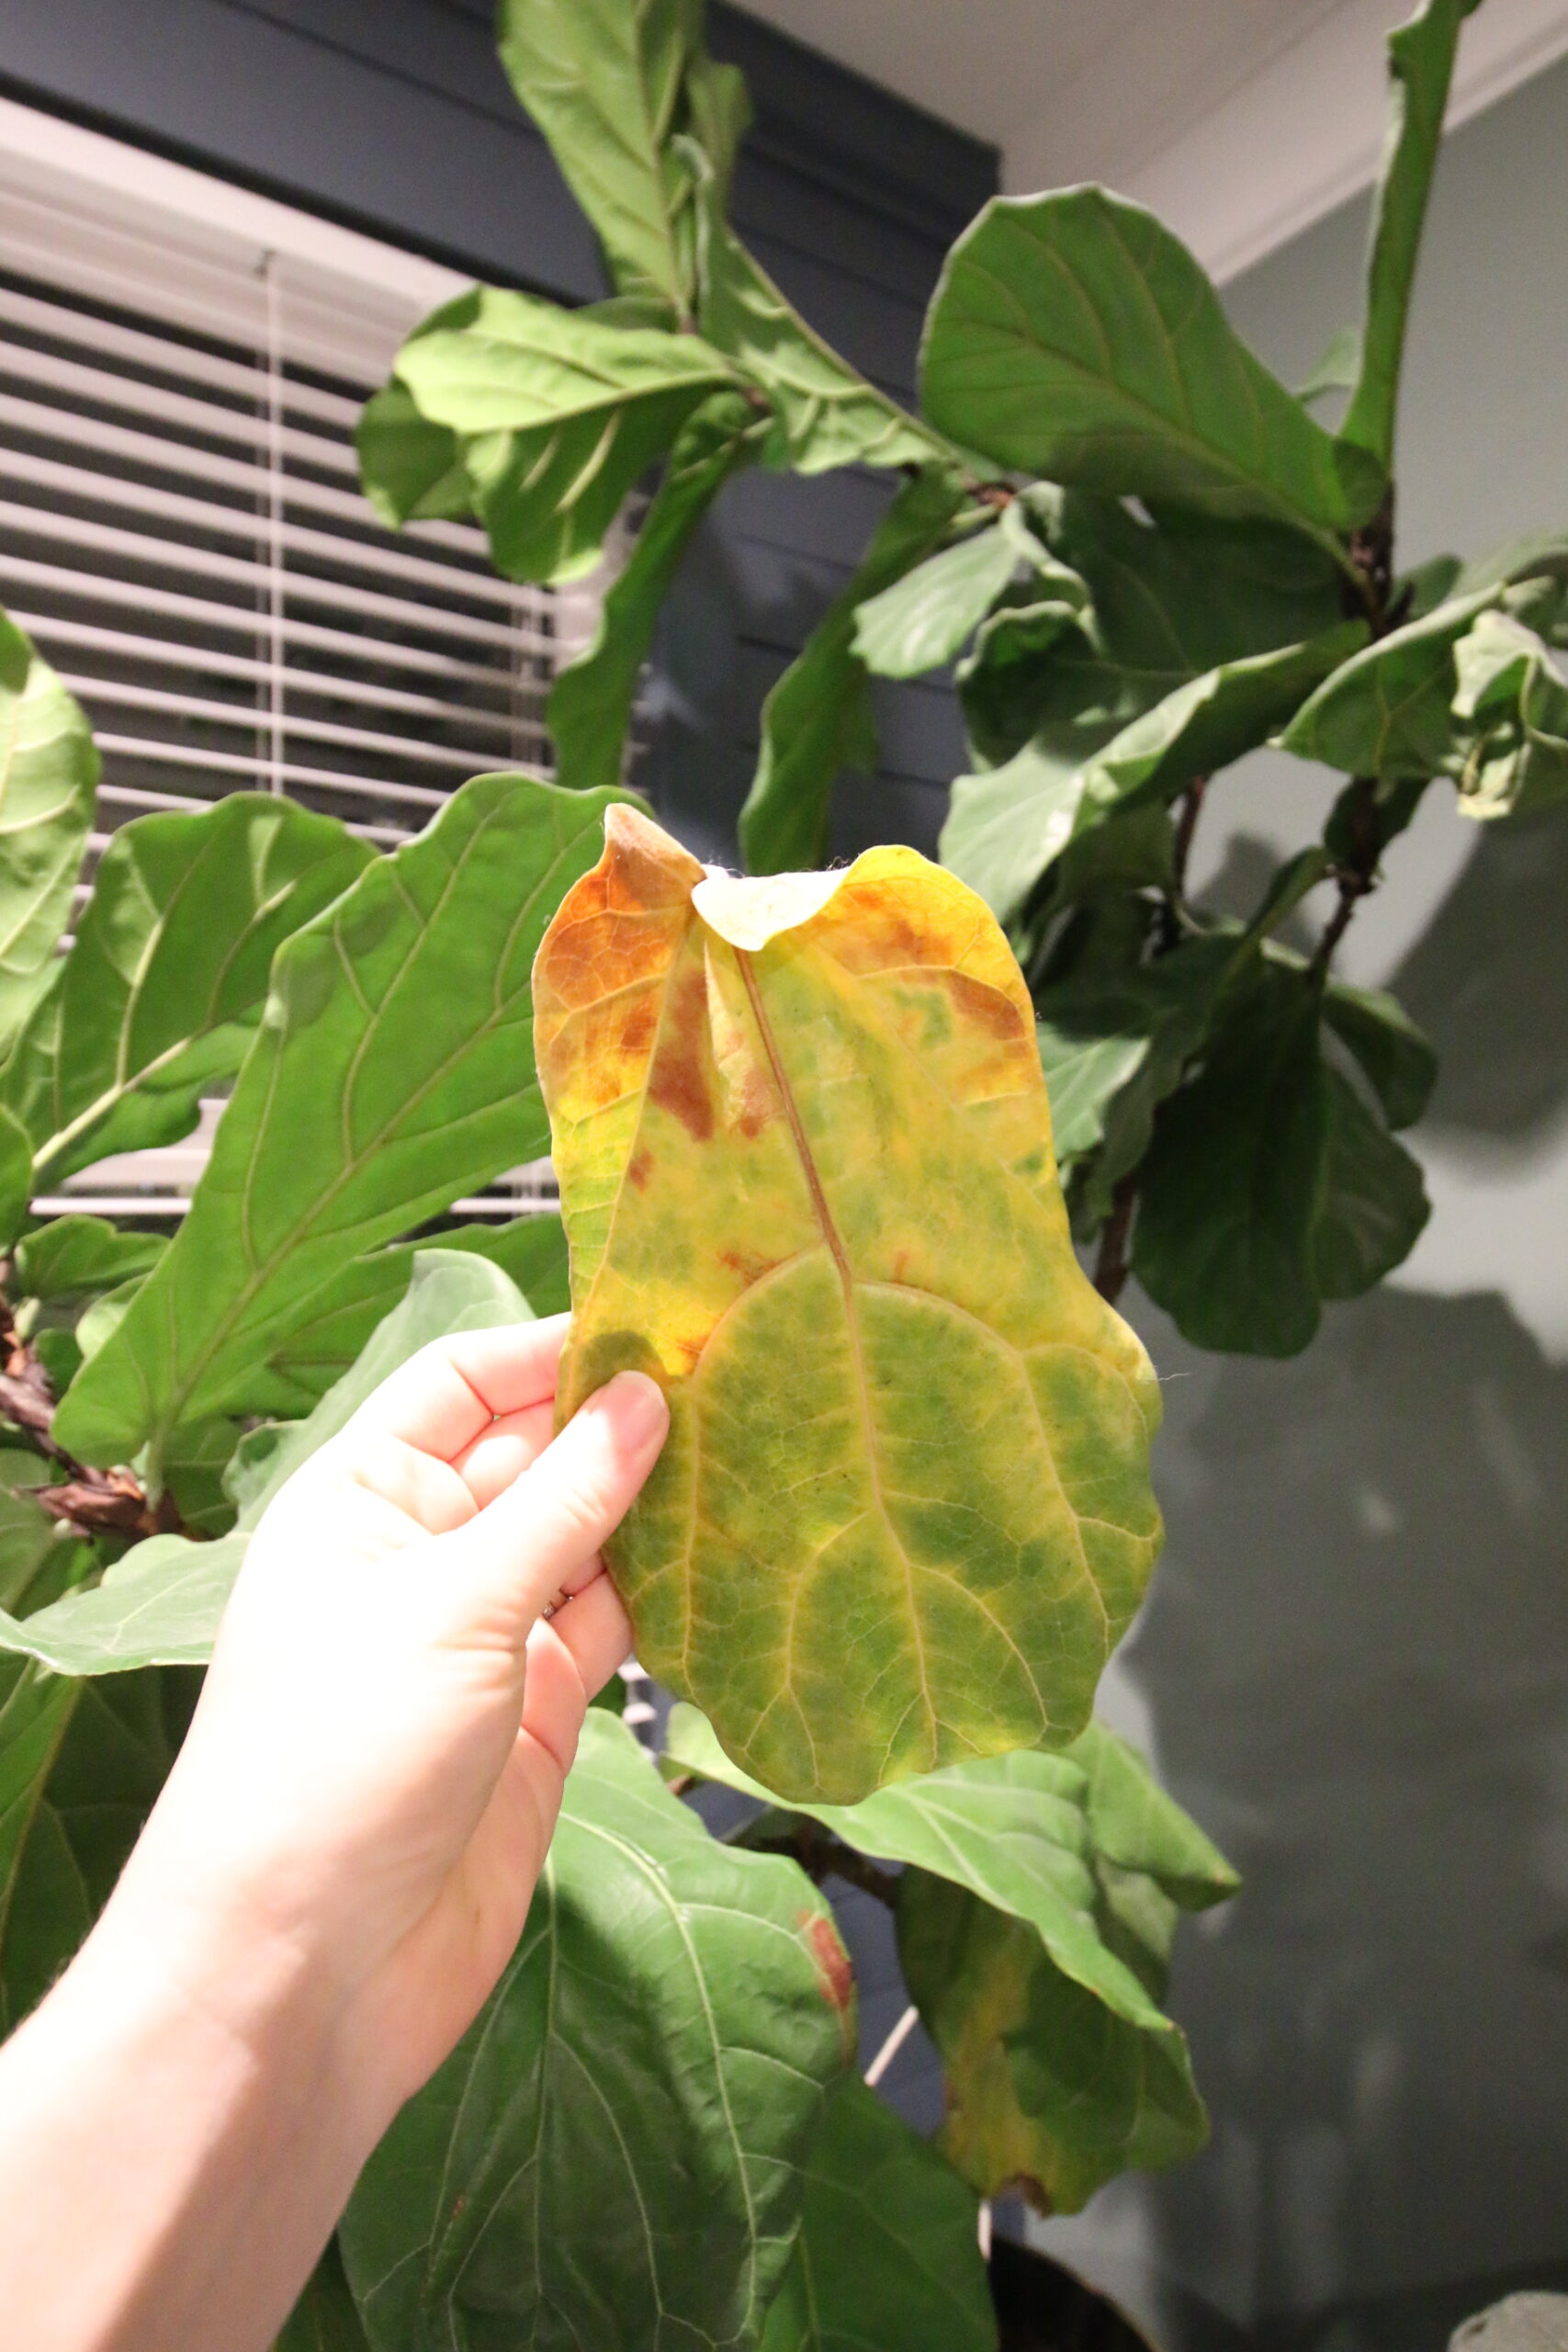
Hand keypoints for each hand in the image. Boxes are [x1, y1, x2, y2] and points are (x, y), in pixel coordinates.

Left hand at [117, 1317, 667, 2110]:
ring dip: (659, 1507)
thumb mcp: (451, 1606)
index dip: (554, 1350)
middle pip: (534, 1455)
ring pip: (586, 1540)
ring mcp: (485, 1635)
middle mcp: (422, 1553)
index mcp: (362, 1498)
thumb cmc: (336, 1762)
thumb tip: (646, 1396)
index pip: (464, 1383)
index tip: (664, 1325)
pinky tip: (735, 1557)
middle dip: (622, 1424)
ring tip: (761, 1456)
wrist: (310, 1974)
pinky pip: (613, 1624)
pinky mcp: (539, 1712)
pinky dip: (668, 1594)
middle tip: (743, 1383)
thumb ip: (561, 1501)